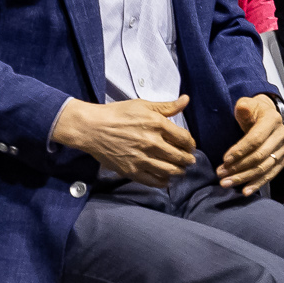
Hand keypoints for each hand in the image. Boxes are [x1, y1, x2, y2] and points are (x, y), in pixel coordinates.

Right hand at [52, 95, 196, 187]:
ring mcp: (142, 158)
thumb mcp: (143, 105)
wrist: (92, 128)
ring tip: (180, 171)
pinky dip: (163, 182)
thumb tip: (186, 100)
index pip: (184, 138)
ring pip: (169, 170)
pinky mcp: (131, 170)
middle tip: (189, 161)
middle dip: (188, 160)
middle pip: (179, 156)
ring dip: (179, 172)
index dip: (190, 144)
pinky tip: (166, 180)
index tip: (190, 146)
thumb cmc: (117, 114)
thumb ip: (167, 106)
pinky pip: (153, 181)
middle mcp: (152, 142)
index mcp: (157, 124)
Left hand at [217, 95, 283, 192]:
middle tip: (221, 174)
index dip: (240, 150)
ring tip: (227, 183)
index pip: (255, 139)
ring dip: (244, 178)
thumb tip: (242, 108)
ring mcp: (283, 149)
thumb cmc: (254, 111)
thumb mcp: (247, 104)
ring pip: (264, 168)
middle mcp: (281, 135)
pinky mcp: (282, 160)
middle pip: (259, 156)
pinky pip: (270, 174)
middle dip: (238, 167)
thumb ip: (243, 106)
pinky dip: (258, 183)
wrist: (266, 116)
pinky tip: (245, 190)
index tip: (225, 159)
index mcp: (272, 120)